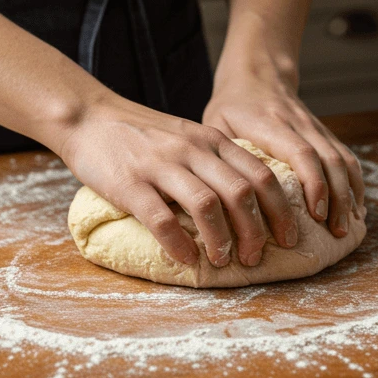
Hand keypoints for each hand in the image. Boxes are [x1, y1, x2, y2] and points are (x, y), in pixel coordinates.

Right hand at [59, 93, 297, 269]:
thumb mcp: (192, 140)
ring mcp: (161, 165)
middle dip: (257, 232)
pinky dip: (178, 244)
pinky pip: (161, 218)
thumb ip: (221, 165)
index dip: (282, 211)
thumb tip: (258, 207)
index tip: (290, 238)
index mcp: (214, 142)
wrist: (87, 116)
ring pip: (207, 205)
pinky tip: (186, 259)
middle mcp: (193, 151)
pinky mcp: (130, 183)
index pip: (262, 176)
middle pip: (242, 193)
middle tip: (256, 258)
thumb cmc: (146, 138)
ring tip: (224, 261)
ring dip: (221, 240)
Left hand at [204, 65, 364, 239]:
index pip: (302, 152)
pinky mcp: (326, 135)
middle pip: (330, 160)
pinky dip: (355, 186)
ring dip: (350, 195)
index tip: (317, 214)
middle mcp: (300, 124)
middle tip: (336, 231)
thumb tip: (229, 203)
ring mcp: (317, 129)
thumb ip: (226, 159)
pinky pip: (349, 160)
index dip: (314, 183)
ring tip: (347, 226)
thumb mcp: (217, 126)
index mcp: (271, 123)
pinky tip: (355, 209)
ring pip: (344, 160)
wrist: (257, 74)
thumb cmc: (232, 107)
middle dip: (338, 198)